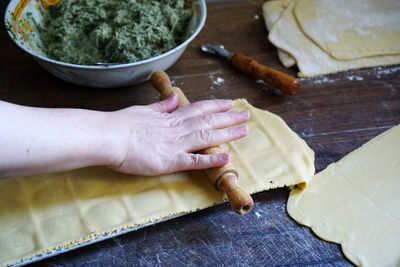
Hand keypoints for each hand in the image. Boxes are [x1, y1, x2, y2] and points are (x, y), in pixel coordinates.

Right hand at [108, 93, 249, 175]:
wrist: (109, 137)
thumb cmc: (122, 124)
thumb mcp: (143, 110)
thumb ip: (161, 106)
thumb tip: (173, 96)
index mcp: (170, 117)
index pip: (198, 109)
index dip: (215, 106)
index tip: (229, 103)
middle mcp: (177, 129)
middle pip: (208, 122)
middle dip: (229, 118)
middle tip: (246, 115)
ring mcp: (175, 145)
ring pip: (206, 138)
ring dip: (227, 134)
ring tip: (244, 131)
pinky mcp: (170, 162)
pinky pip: (194, 161)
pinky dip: (211, 160)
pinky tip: (226, 157)